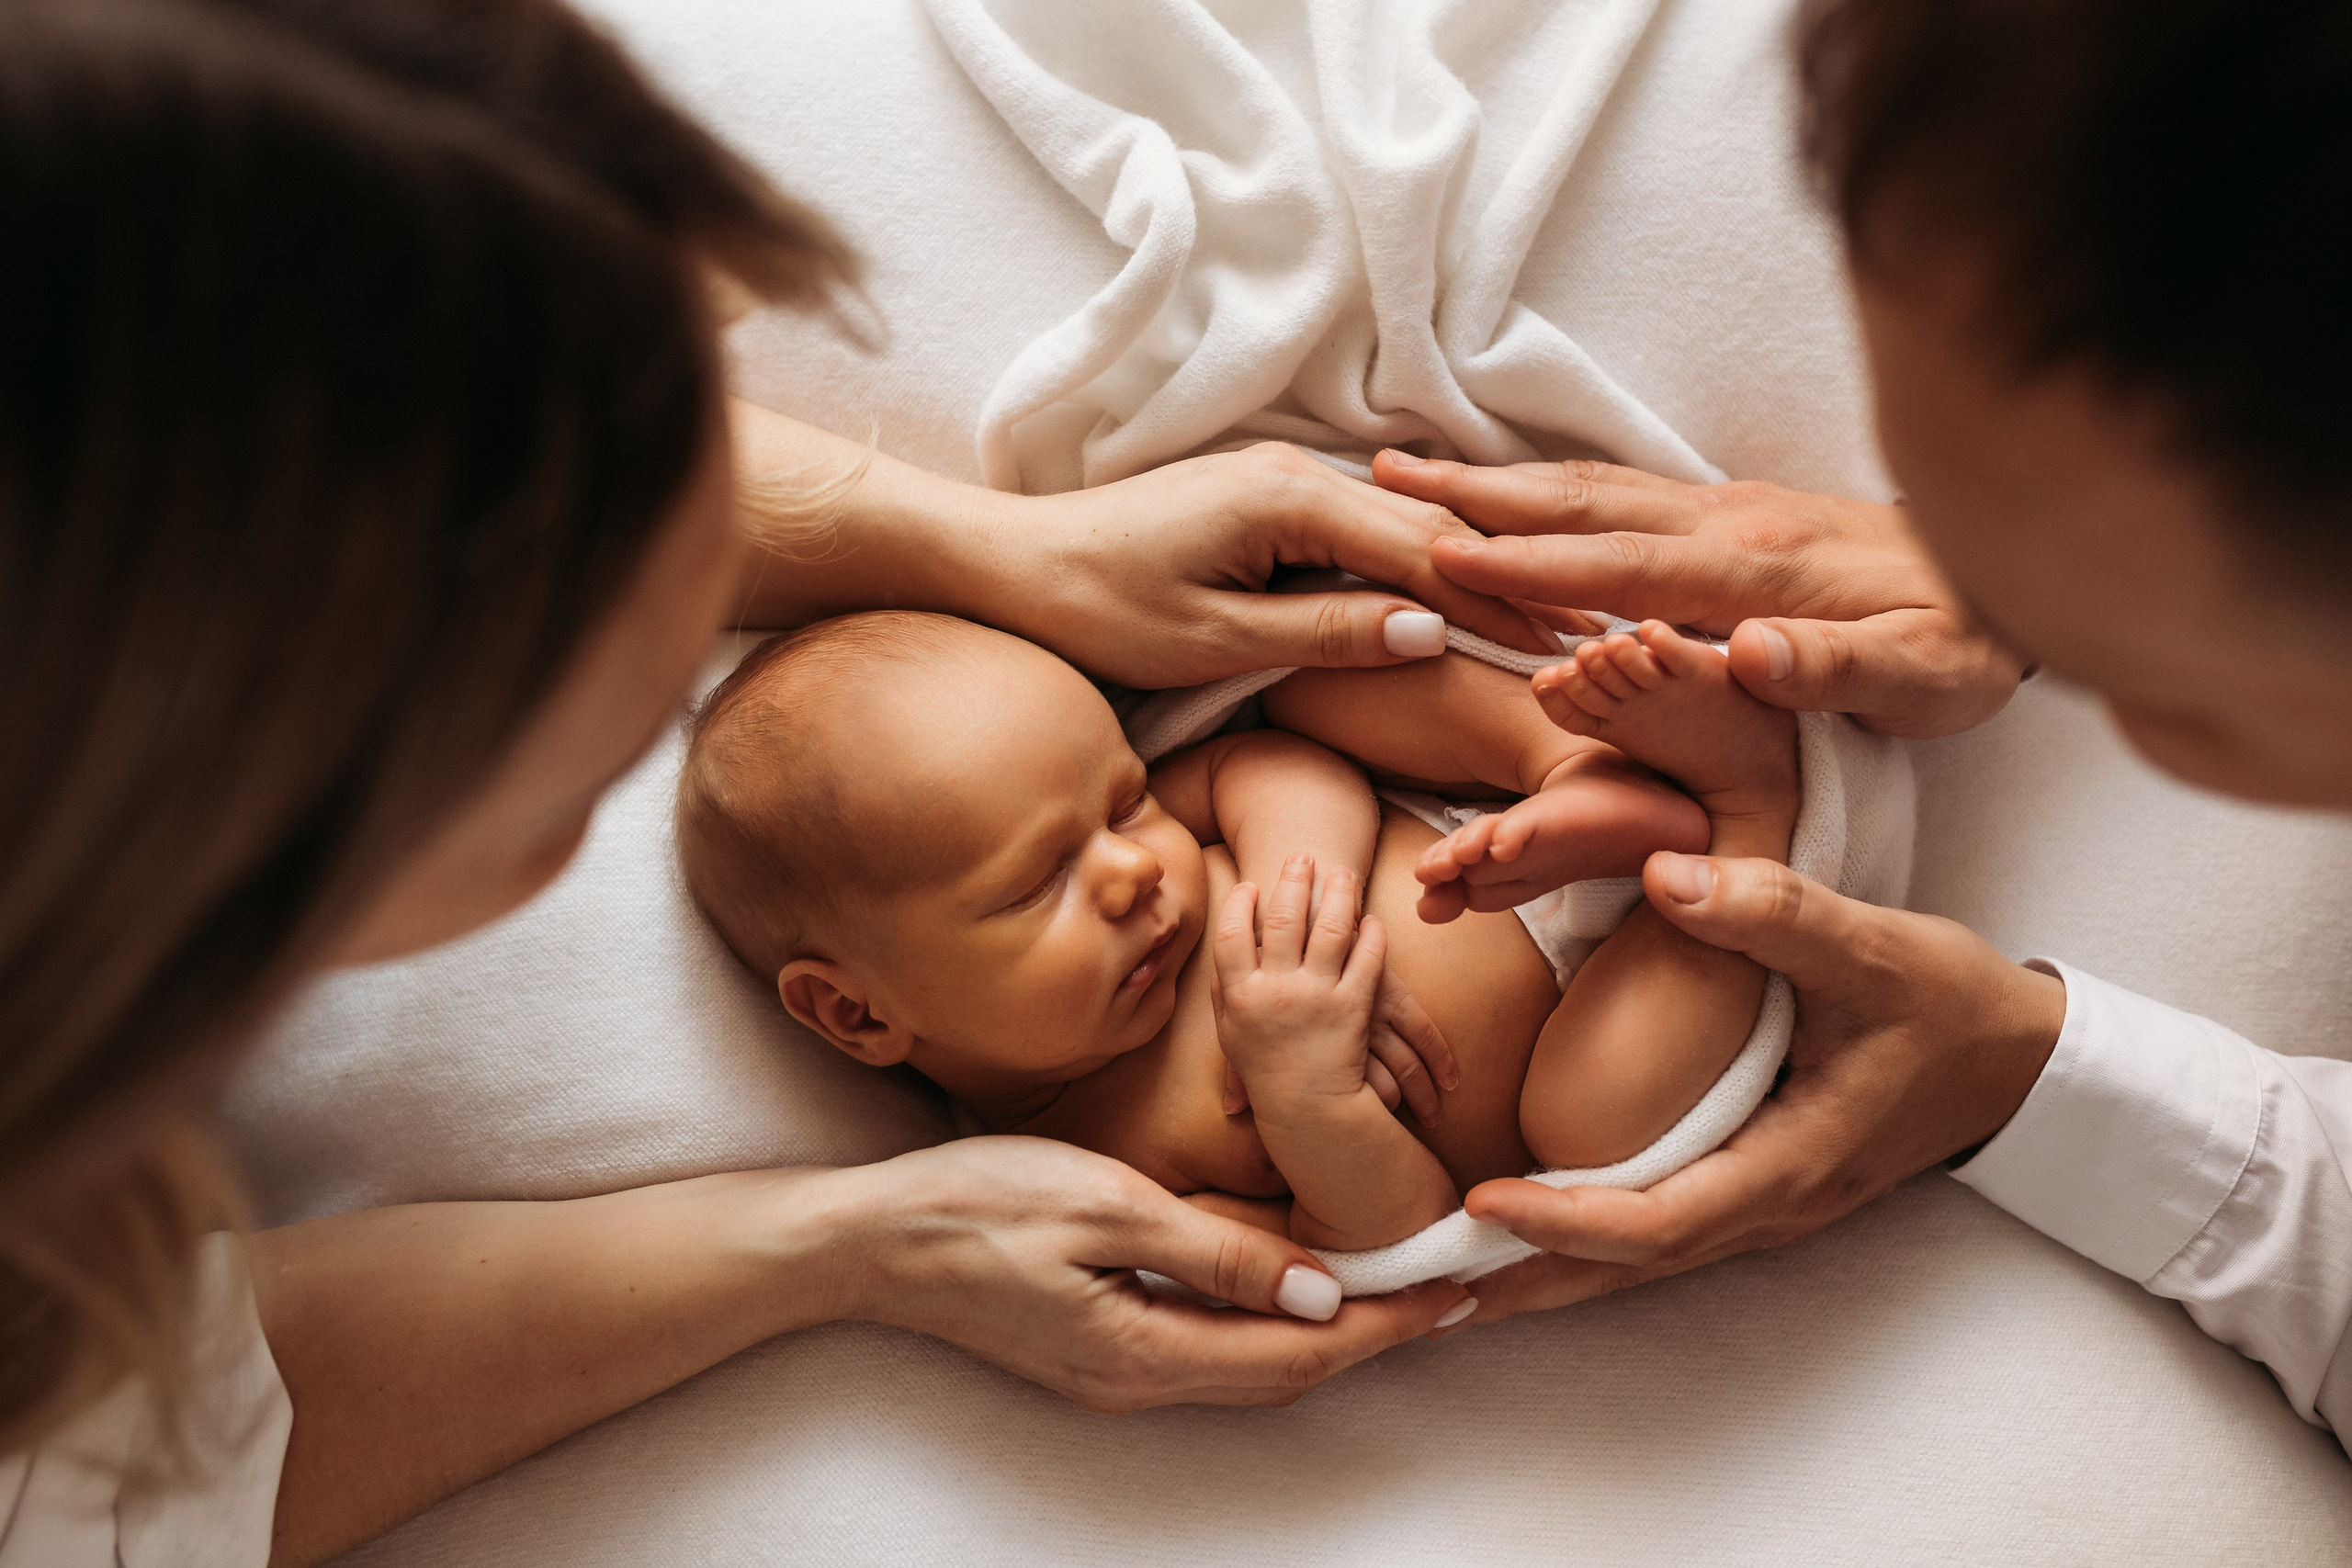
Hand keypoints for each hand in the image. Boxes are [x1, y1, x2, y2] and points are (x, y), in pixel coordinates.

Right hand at [837, 1135, 1465, 1407]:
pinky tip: (1292, 1294)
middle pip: (1286, 1374)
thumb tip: (1317, 1294)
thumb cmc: (978, 1204)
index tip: (1454, 1295)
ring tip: (1395, 1294)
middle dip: (1375, 1336)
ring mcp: (1115, 1374)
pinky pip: (1210, 1351)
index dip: (1386, 1324)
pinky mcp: (1096, 1352)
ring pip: (1251, 1369)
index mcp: (1146, 1351)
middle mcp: (1139, 1381)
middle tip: (1451, 1296)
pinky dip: (1270, 1327)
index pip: (1300, 1353)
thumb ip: (1215, 1253)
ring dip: (1328, 1335)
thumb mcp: (1106, 1206)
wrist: (869, 1239)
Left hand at [1003, 443, 1553, 686]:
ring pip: (1394, 531)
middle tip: (1578, 633)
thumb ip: (1327, 634)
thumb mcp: (1215, 641)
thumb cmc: (1096, 608)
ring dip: (1460, 576)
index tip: (1564, 643)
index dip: (1499, 602)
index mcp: (1289, 499)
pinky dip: (1406, 569)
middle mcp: (1292, 472)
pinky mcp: (1258, 503)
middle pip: (1424, 532)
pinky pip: (1355, 535)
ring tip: (1535, 618)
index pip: (1424, 554)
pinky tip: (1445, 600)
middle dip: (1501, 583)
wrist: (1008, 567)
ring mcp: (1275, 482)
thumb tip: (1428, 632)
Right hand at [1210, 857, 1386, 1107]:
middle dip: (1292, 882)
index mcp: (1239, 996)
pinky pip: (1365, 958)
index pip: (1232, 936)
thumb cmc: (1267, 1071)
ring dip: (1336, 896)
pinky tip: (1370, 919)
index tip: (1250, 883)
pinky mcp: (1353, 1005)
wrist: (1310, 1111)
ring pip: (1328, 930)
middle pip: (1281, 921)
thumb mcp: (1233, 1034)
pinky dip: (1369, 934)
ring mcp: (1316, 997)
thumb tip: (1219, 954)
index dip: (1240, 906)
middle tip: (1301, 855)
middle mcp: (1275, 992)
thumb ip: (1224, 993)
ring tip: (1343, 872)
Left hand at [1220, 932, 1459, 1126]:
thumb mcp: (1250, 1005)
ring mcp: (1366, 1004)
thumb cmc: (1268, 957)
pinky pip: (1421, 1030)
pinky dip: (1440, 1058)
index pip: (1333, 1096)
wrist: (1300, 894)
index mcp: (1303, 1038)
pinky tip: (1453, 1082)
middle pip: (1375, 1085)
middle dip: (1395, 1115)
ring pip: (1405, 1061)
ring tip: (1438, 1121)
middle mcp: (1334, 1027)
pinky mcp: (1389, 987)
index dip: (1351, 1122)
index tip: (1365, 1146)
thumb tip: (1232, 1110)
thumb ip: (1241, 1056)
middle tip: (1409, 1143)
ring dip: (1426, 1093)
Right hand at [1374, 450, 2024, 737]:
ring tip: (1413, 463)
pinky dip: (1547, 484)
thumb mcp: (1928, 680)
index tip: (1438, 552)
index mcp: (1758, 571)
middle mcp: (1730, 522)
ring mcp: (1730, 508)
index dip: (1527, 562)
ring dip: (1497, 477)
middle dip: (1476, 492)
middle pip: (1581, 502)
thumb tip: (1746, 653)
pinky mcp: (1737, 511)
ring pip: (1591, 485)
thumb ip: (1839, 669)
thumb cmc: (1974, 644)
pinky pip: (1619, 489)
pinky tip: (1513, 485)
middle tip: (1381, 476)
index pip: (1619, 565)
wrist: (2023, 576)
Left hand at [1434, 851, 2064, 1330]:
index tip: (1482, 1207)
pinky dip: (1578, 1240)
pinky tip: (1519, 1232)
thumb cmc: (1950, 1004)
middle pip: (1625, 1266)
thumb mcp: (1877, 947)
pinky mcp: (1747, 1182)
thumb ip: (1777, 912)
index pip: (1658, 1219)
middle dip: (1522, 1282)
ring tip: (1440, 1281)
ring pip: (1631, 1259)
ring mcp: (1757, 1204)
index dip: (1567, 1223)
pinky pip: (1649, 1228)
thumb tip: (1670, 874)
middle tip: (1416, 1295)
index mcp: (1789, 1164)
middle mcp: (1765, 1205)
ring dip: (1539, 1272)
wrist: (2017, 1054)